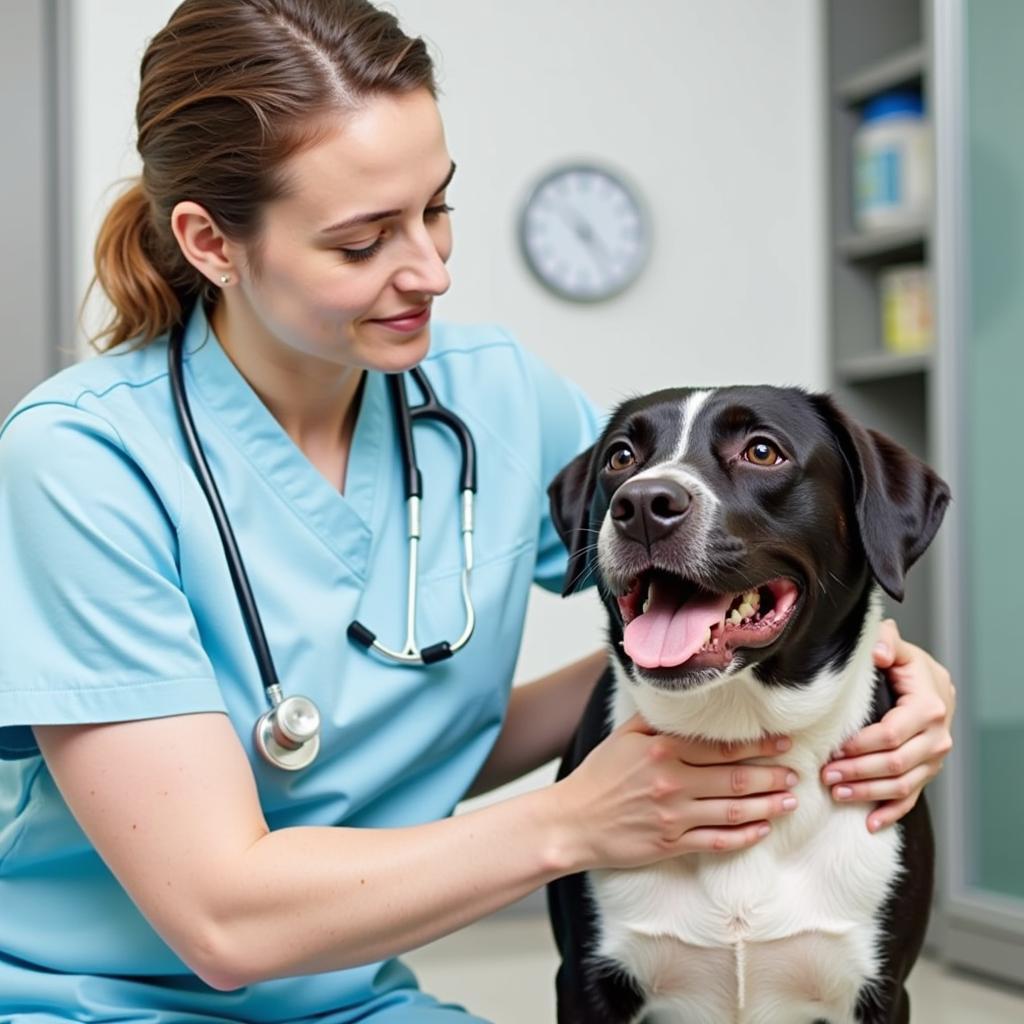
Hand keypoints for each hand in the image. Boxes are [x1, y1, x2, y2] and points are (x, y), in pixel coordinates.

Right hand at [552, 714, 798, 871]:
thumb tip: (687, 707)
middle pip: (735, 779)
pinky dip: (743, 836)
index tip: (783, 743)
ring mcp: (674, 816)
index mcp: (662, 751)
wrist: (572, 822)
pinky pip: (717, 841)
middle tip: (797, 773)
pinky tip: (762, 830)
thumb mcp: (622, 738)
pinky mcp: (672, 844)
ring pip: (733, 811)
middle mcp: (672, 782)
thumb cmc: (598, 776)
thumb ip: (657, 723)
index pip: (721, 747)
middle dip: (772, 775)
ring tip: (790, 800)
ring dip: (767, 805)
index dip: (758, 745)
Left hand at [821, 618, 954, 832]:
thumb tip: (877, 652)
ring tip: (837, 793)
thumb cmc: (906, 666)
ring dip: (869, 793)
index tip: (833, 751)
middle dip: (858, 772)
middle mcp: (937, 736)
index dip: (861, 746)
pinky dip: (892, 812)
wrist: (930, 683)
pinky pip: (911, 797)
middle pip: (895, 763)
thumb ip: (885, 641)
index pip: (890, 734)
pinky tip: (870, 823)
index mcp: (928, 706)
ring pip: (902, 784)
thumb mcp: (896, 647)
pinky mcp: (928, 771)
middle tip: (826, 775)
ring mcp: (934, 758)